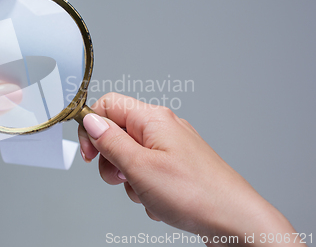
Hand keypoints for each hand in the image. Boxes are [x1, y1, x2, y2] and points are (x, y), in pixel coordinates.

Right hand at [78, 93, 303, 245]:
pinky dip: (146, 189)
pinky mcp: (177, 167)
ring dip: (130, 180)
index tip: (89, 154)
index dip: (91, 127)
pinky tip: (160, 201)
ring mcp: (171, 148)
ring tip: (146, 193)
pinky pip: (147, 173)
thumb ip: (110, 142)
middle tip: (121, 179)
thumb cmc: (197, 193)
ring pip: (131, 157)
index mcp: (153, 119)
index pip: (108, 105)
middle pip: (117, 133)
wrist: (235, 220)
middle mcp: (163, 128)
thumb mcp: (139, 167)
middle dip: (111, 161)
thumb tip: (90, 121)